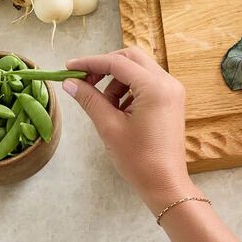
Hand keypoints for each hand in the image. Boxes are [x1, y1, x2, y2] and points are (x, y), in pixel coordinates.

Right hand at [63, 47, 200, 213]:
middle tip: (84, 82)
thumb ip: (90, 100)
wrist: (165, 183)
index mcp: (155, 87)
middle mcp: (168, 82)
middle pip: (131, 58)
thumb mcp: (109, 127)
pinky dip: (129, 89)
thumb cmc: (138, 159)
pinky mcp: (172, 99)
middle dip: (105, 67)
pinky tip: (119, 111)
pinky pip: (147, 82)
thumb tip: (69, 82)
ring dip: (117, 81)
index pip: (118, 63)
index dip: (91, 63)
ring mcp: (173, 90)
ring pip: (139, 70)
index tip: (69, 67)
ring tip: (104, 107)